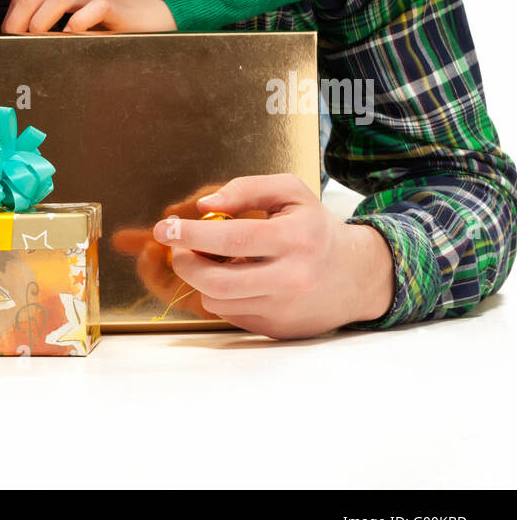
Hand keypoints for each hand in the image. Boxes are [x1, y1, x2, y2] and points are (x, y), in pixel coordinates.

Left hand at [1, 0, 176, 33]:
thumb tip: (33, 41)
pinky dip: (76, 24)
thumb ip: (62, 19)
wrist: (166, 4)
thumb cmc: (124, 14)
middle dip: (19, 22)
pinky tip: (71, 37)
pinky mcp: (115, 1)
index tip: (9, 40)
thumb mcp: (87, 11)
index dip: (13, 18)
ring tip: (39, 40)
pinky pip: (90, 8)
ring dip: (41, 22)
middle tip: (18, 45)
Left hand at [154, 174, 395, 338]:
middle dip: (185, 263)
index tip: (165, 228)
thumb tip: (205, 206)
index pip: (231, 239)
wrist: (356, 276)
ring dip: (201, 279)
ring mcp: (283, 309)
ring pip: (218, 301)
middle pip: (217, 281)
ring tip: (211, 260)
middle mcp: (289, 279)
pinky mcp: (277, 330)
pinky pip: (230, 314)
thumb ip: (246, 189)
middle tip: (177, 248)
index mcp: (293, 239)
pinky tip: (235, 278)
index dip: (191, 234)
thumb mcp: (290, 193)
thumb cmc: (315, 228)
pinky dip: (221, 295)